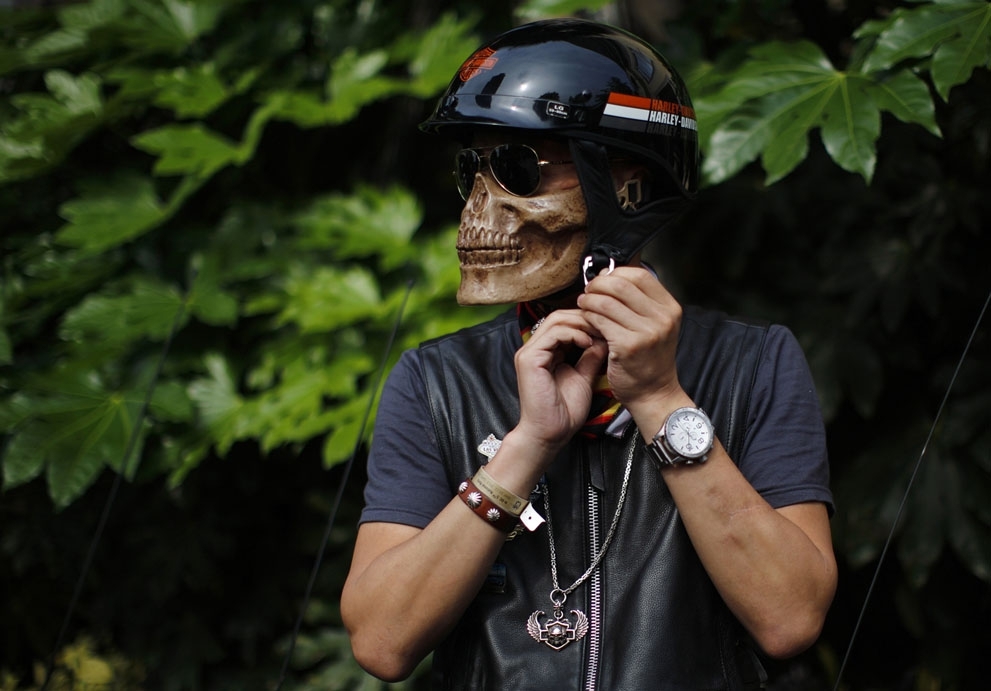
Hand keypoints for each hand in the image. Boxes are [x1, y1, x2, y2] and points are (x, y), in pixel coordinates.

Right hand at [513, 309, 607, 452]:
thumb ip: (591, 357)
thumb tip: (605, 338)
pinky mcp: (529, 359)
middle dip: (585, 317)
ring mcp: (529, 352)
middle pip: (559, 316)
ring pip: (555, 320)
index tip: (609, 326)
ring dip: (581, 323)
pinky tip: (588, 343)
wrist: (550, 434)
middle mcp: (534, 348)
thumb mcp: (584, 377)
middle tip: (606, 324)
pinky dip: (573, 334)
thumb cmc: (564, 412)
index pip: (564, 323)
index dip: (586, 321)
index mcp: (545, 352)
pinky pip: (553, 334)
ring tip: (599, 332)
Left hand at [576, 266, 682, 408]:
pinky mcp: (628, 346)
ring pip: (607, 301)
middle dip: (598, 284)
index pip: (640, 275)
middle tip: (588, 291)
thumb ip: (638, 302)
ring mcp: (646, 332)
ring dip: (589, 300)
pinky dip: (588, 316)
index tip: (603, 280)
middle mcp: (662, 318)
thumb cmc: (649, 359)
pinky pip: (600, 320)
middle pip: (621, 284)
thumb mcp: (655, 326)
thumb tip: (609, 275)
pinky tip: (585, 320)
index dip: (616, 273)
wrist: (654, 393)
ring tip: (583, 304)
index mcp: (670, 308)